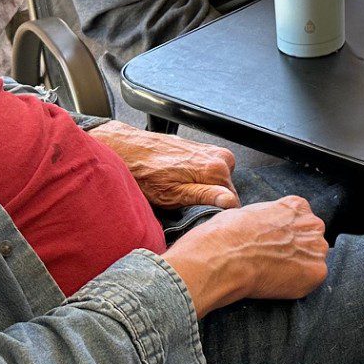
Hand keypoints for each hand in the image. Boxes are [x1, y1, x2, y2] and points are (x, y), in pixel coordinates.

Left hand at [92, 122, 237, 209]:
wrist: (128, 150)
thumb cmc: (145, 174)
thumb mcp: (173, 195)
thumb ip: (205, 197)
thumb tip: (230, 202)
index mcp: (216, 169)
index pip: (234, 202)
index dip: (217, 212)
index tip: (200, 214)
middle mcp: (220, 156)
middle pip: (227, 190)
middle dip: (211, 200)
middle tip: (186, 204)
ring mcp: (212, 150)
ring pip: (220, 181)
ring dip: (204, 189)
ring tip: (181, 190)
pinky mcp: (204, 149)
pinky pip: (211, 171)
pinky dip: (198, 179)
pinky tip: (180, 179)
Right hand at [162, 196, 329, 316]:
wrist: (224, 258)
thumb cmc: (226, 234)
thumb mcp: (246, 212)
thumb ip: (265, 219)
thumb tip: (259, 227)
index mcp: (296, 206)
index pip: (299, 221)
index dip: (285, 235)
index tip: (272, 245)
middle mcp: (312, 224)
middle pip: (310, 240)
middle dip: (296, 250)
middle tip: (274, 261)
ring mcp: (317, 249)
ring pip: (312, 261)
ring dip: (297, 268)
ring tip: (272, 274)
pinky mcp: (316, 273)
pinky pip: (310, 281)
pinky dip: (296, 286)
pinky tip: (275, 284)